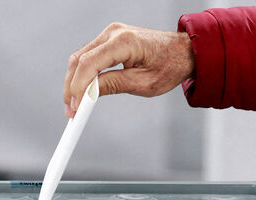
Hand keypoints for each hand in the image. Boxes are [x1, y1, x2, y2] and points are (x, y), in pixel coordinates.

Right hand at [63, 23, 194, 117]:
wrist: (184, 52)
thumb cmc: (170, 65)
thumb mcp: (143, 83)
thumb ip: (113, 85)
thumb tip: (88, 93)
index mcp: (124, 41)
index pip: (88, 63)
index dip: (77, 87)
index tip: (75, 107)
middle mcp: (114, 32)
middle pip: (79, 60)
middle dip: (71, 87)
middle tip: (71, 110)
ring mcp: (110, 34)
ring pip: (80, 58)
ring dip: (74, 81)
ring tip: (75, 105)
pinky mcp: (110, 39)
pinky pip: (89, 56)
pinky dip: (83, 74)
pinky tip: (82, 91)